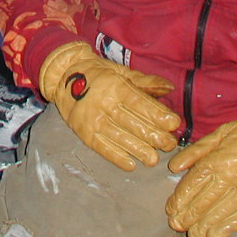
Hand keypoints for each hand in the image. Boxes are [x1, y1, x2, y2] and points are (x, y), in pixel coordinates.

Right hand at [38, 41, 180, 170]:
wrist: (63, 76)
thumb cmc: (97, 73)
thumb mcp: (120, 72)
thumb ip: (145, 81)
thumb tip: (169, 87)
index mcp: (114, 85)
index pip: (139, 102)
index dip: (157, 114)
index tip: (174, 123)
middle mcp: (103, 102)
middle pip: (131, 122)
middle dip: (153, 135)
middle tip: (170, 145)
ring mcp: (91, 119)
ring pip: (119, 137)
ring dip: (138, 150)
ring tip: (153, 159)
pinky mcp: (83, 132)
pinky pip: (102, 147)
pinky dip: (116, 157)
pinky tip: (131, 164)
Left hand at [166, 96, 236, 236]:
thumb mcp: (220, 133)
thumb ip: (196, 151)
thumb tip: (173, 167)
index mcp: (219, 158)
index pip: (194, 182)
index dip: (181, 198)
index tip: (171, 210)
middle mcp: (232, 175)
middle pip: (205, 199)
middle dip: (189, 215)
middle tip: (177, 226)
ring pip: (221, 211)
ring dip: (204, 225)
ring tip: (193, 235)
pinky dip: (228, 228)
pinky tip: (215, 236)